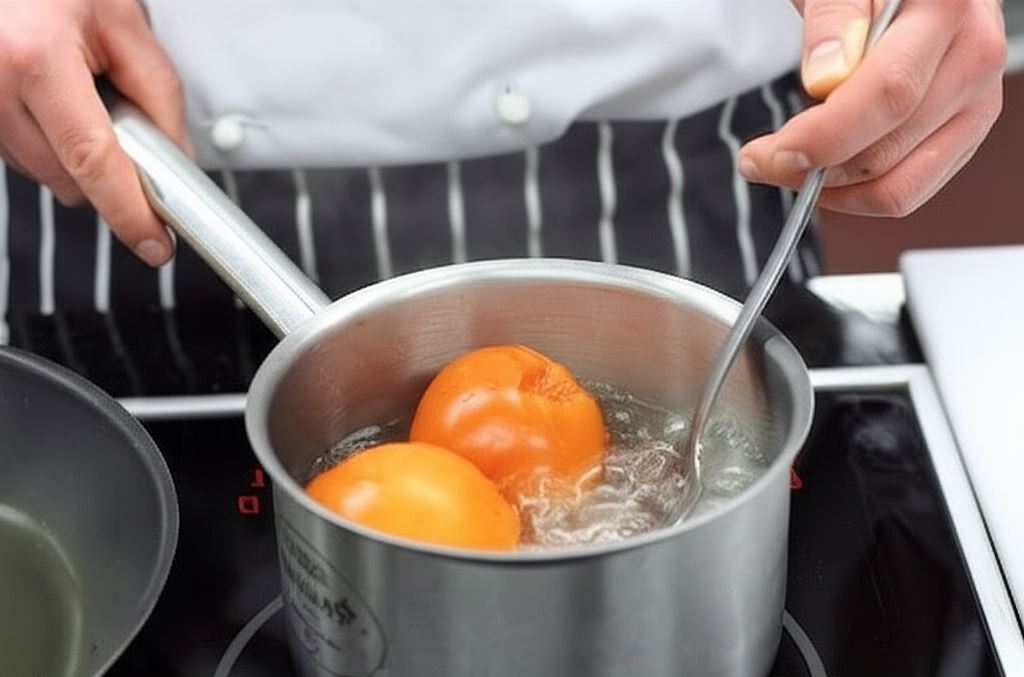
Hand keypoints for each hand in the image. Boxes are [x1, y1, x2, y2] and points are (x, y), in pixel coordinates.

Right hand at [0, 0, 189, 265]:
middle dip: (108, 171)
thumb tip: (177, 163)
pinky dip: (47, 141)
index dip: (128, 211)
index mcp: (35, 58)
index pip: (93, 159)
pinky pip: (18, 153)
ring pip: (41, 172)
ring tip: (79, 93)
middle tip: (122, 123)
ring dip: (73, 153)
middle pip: (67, 177)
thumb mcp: (123, 25)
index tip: (154, 243)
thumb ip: (158, 97)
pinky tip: (53, 101)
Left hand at [739, 0, 1005, 216]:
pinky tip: (823, 170)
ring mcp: (976, 102)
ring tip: (788, 168)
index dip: (824, 136)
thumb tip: (827, 78)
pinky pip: (907, 190)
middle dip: (812, 169)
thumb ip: (831, 21)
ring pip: (899, 188)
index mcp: (946, 8)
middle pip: (888, 151)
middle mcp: (974, 58)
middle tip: (760, 160)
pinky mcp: (964, 134)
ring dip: (831, 191)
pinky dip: (854, 194)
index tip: (774, 151)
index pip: (887, 94)